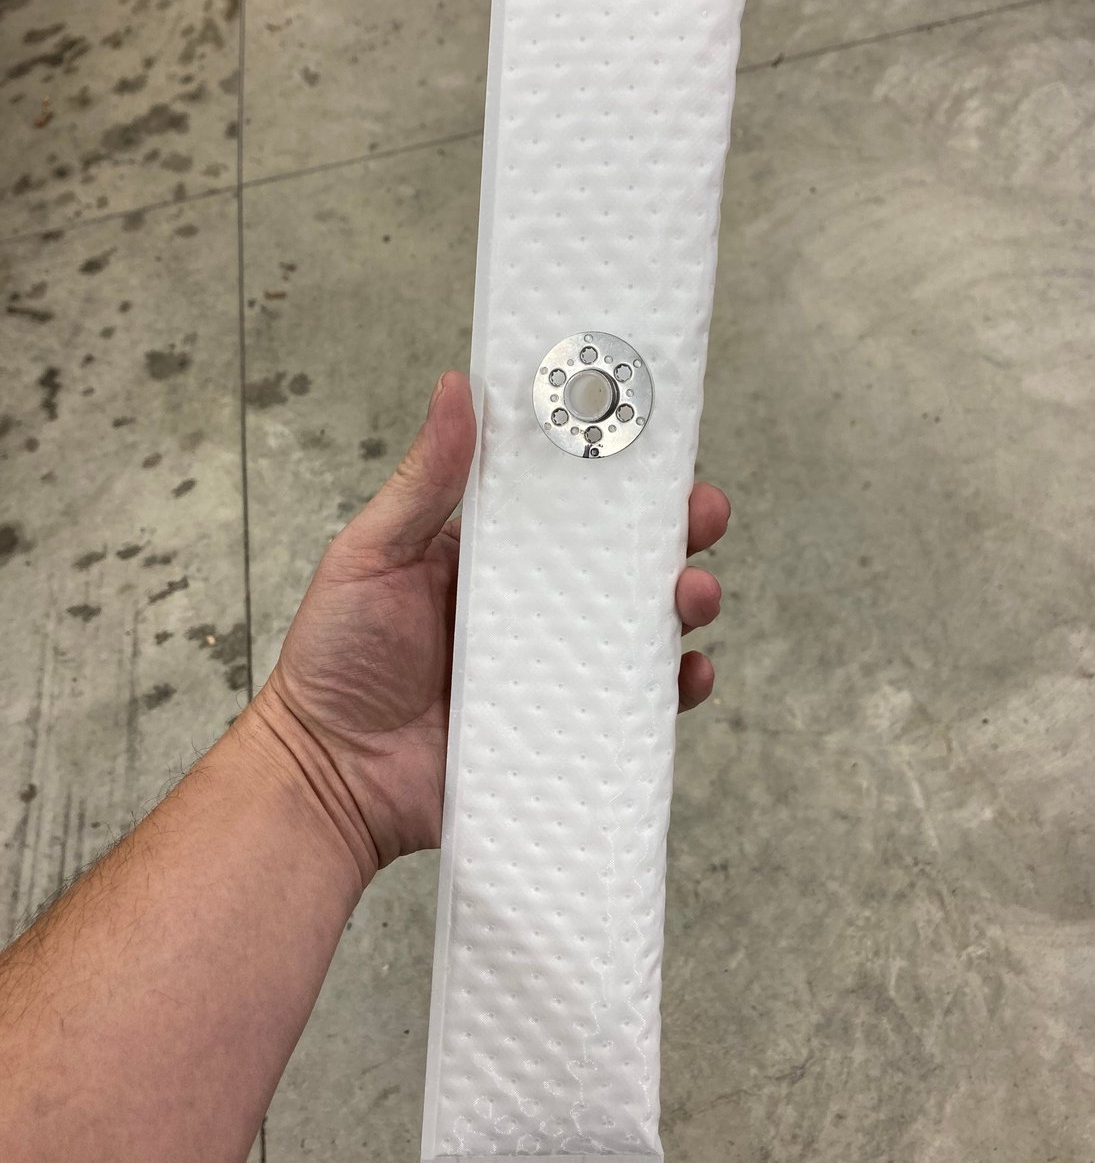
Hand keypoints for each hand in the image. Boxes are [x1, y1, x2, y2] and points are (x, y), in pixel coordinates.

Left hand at [258, 371, 729, 879]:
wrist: (327, 775)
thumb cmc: (336, 658)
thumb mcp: (373, 553)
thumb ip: (425, 481)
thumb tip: (457, 388)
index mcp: (493, 555)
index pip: (571, 502)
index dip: (619, 474)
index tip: (658, 445)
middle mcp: (533, 608)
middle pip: (623, 561)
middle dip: (674, 534)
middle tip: (699, 517)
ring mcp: (553, 669)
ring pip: (641, 628)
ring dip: (684, 604)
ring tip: (693, 595)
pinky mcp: (564, 728)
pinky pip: (633, 706)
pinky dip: (671, 691)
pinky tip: (687, 675)